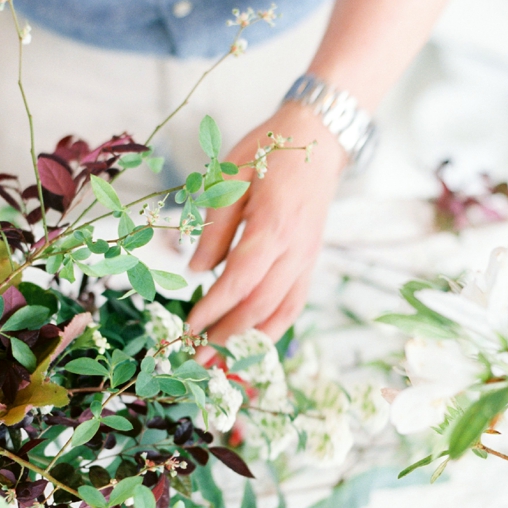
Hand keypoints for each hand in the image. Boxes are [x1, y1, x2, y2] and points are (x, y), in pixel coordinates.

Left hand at [186, 100, 347, 344]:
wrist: (319, 140)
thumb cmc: (269, 152)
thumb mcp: (230, 177)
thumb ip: (215, 228)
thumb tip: (197, 272)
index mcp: (273, 225)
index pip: (241, 279)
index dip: (214, 308)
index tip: (189, 329)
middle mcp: (296, 249)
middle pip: (260, 305)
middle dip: (227, 337)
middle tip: (196, 362)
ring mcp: (307, 258)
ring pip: (280, 312)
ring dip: (250, 344)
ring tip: (221, 366)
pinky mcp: (310, 262)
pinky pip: (294, 304)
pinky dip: (272, 330)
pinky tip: (251, 346)